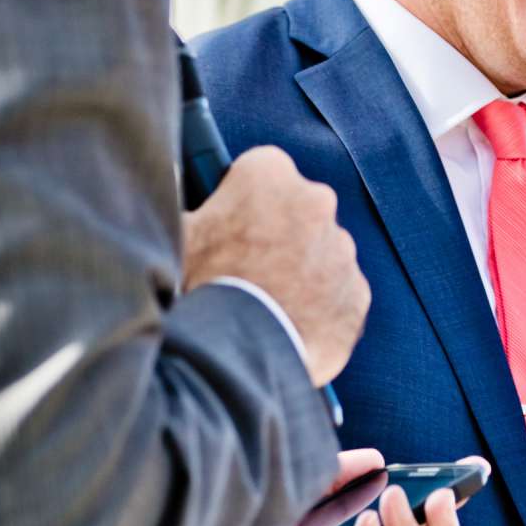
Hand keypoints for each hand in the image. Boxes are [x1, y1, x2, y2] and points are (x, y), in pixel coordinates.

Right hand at [183, 144, 368, 383]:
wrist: (236, 354)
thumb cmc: (199, 288)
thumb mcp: (177, 235)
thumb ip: (192, 211)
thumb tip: (169, 200)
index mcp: (269, 173)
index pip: (261, 172)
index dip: (243, 200)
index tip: (231, 224)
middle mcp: (316, 201)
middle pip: (296, 211)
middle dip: (277, 234)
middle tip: (245, 270)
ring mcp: (342, 249)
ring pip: (320, 254)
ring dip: (299, 272)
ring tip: (264, 305)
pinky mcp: (357, 292)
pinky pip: (338, 295)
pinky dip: (319, 309)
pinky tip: (288, 327)